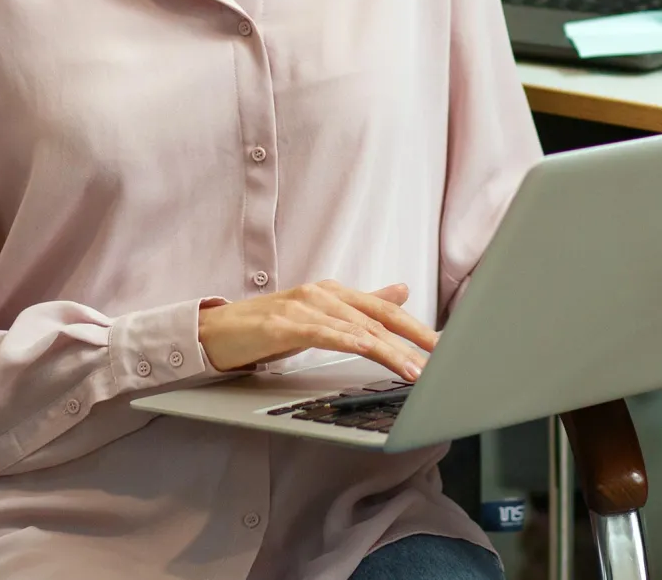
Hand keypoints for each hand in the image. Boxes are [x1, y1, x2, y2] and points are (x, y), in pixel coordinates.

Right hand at [197, 281, 436, 382]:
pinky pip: (326, 333)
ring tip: (415, 370)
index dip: (415, 326)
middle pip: (377, 317)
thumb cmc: (267, 327)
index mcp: (333, 293)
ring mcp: (304, 306)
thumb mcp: (320, 316)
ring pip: (357, 327)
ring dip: (390, 349)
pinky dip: (352, 343)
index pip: (384, 310)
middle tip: (442, 357)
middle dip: (413, 338)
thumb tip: (402, 291)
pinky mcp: (285, 324)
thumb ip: (361, 306)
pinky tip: (370, 353)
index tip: (444, 345)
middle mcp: (323, 294)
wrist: (217, 332)